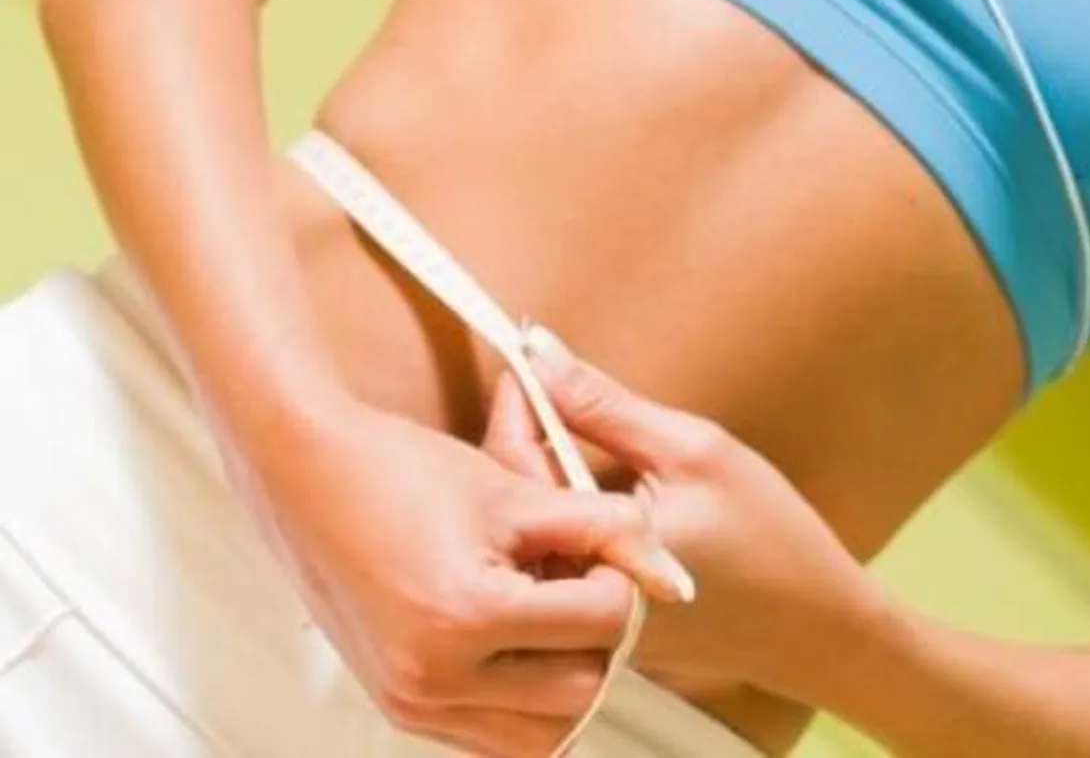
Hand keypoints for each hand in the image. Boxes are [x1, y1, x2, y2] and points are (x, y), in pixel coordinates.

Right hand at [215, 385, 690, 756]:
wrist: (302, 474)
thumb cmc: (404, 469)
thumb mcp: (515, 492)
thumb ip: (609, 529)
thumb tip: (677, 580)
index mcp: (467, 615)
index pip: (600, 622)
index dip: (614, 577)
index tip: (592, 548)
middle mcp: (434, 676)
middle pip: (579, 690)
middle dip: (590, 639)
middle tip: (569, 586)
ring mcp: (412, 700)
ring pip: (541, 733)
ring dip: (560, 679)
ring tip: (540, 614)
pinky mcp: (398, 707)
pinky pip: (490, 735)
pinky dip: (518, 699)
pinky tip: (509, 640)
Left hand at [486, 326, 876, 696]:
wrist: (815, 630)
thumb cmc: (770, 539)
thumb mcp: (693, 452)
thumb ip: (605, 405)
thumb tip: (538, 349)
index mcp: (590, 553)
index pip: (513, 464)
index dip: (514, 401)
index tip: (524, 354)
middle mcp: (569, 599)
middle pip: (506, 503)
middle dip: (516, 432)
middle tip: (537, 379)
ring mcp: (578, 622)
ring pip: (525, 532)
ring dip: (532, 472)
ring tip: (555, 420)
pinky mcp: (593, 629)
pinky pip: (552, 558)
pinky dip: (556, 512)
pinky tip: (579, 477)